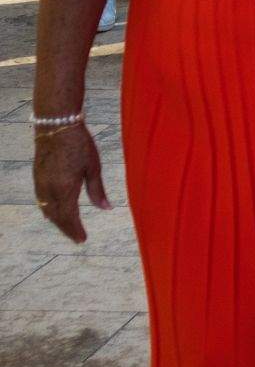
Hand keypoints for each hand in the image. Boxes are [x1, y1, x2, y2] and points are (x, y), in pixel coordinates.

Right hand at [33, 124, 109, 243]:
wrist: (56, 126)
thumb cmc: (80, 145)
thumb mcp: (93, 168)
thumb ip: (97, 190)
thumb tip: (106, 208)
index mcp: (65, 189)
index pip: (69, 216)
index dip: (75, 230)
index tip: (82, 240)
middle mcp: (49, 189)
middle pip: (56, 216)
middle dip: (66, 228)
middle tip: (77, 238)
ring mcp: (40, 183)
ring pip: (46, 208)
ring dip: (56, 220)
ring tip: (67, 228)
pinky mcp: (37, 176)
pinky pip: (41, 199)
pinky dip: (48, 209)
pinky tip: (52, 212)